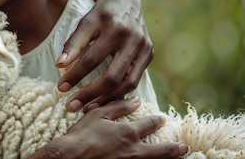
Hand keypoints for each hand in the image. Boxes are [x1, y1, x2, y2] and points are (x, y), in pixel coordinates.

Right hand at [26, 97, 188, 158]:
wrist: (70, 158)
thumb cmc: (80, 135)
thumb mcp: (96, 115)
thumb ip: (117, 107)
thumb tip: (135, 100)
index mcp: (128, 132)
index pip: (149, 125)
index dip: (157, 121)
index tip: (162, 119)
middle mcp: (134, 151)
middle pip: (162, 151)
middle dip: (174, 149)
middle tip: (183, 147)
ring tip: (179, 158)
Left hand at [56, 0, 153, 111]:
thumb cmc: (99, 11)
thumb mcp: (84, 20)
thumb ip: (73, 42)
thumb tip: (59, 65)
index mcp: (108, 24)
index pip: (89, 57)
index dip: (73, 75)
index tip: (60, 88)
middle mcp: (128, 35)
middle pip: (110, 75)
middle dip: (89, 93)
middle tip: (71, 106)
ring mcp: (142, 45)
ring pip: (125, 82)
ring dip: (105, 98)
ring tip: (86, 108)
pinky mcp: (149, 53)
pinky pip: (135, 80)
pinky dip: (119, 93)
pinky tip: (104, 100)